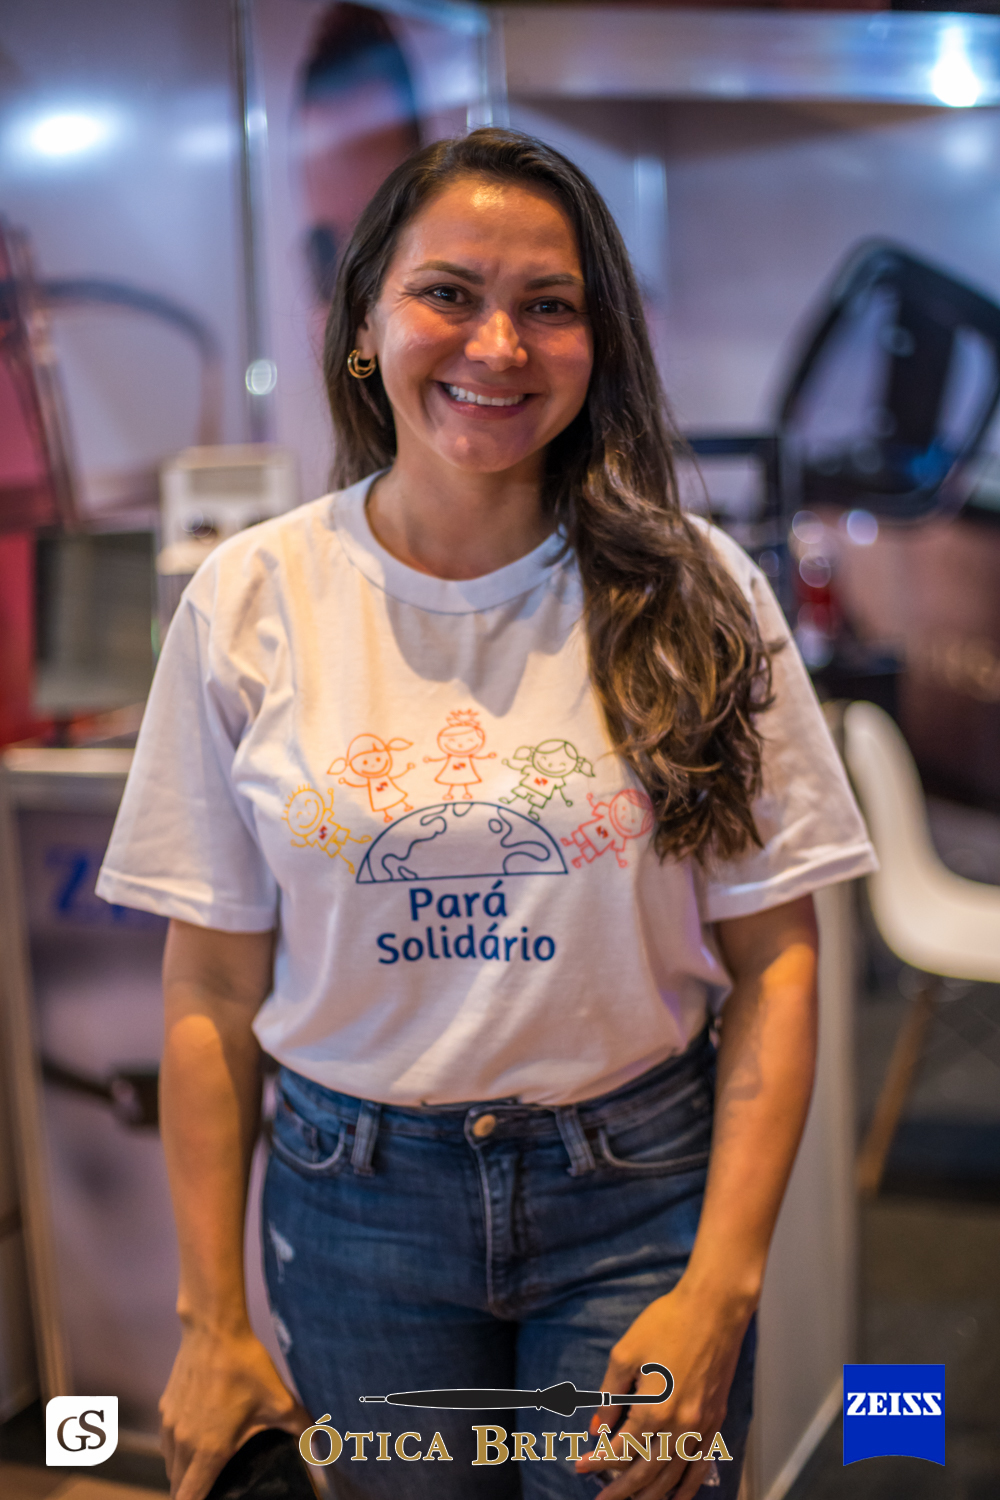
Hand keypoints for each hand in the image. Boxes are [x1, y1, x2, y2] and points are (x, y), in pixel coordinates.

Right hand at [159, 1323, 310, 1499]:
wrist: (214, 1330)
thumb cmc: (246, 1367)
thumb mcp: (279, 1400)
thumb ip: (302, 1428)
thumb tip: (323, 1445)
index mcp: (209, 1450)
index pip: (189, 1498)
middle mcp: (184, 1443)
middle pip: (177, 1486)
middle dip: (191, 1494)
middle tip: (213, 1492)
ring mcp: (171, 1425)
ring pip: (170, 1465)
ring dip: (182, 1474)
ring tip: (203, 1472)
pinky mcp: (166, 1408)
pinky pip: (167, 1442)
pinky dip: (177, 1451)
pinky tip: (195, 1441)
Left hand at [574, 1278, 750, 1498]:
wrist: (714, 1309)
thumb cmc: (666, 1323)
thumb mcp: (625, 1354)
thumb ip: (609, 1395)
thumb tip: (597, 1429)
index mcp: (653, 1409)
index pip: (620, 1450)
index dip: (598, 1461)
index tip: (580, 1466)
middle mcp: (679, 1426)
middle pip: (647, 1473)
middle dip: (621, 1490)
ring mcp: (701, 1427)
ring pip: (674, 1476)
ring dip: (652, 1495)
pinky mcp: (716, 1421)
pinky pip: (701, 1465)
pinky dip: (688, 1486)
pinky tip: (677, 1497)